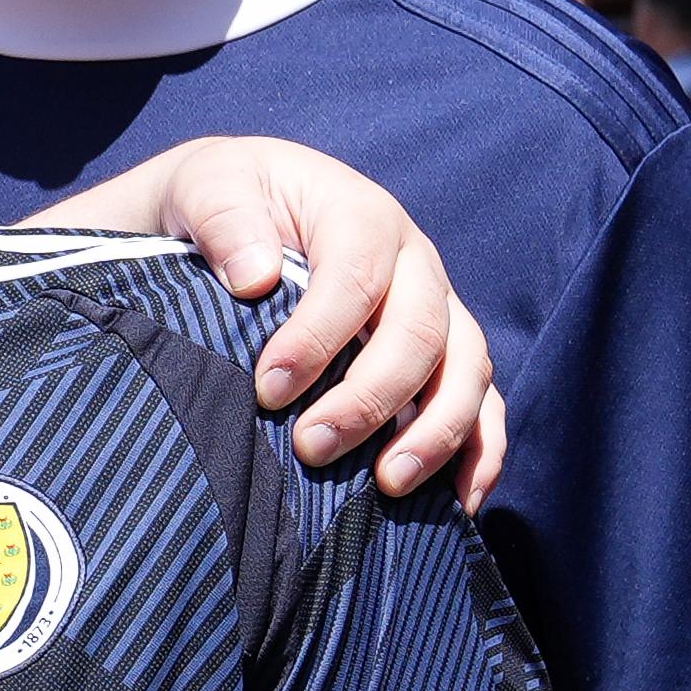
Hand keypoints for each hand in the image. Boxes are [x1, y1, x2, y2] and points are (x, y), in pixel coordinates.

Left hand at [78, 134, 504, 504]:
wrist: (244, 214)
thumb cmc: (223, 202)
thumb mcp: (206, 185)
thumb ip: (223, 217)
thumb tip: (256, 276)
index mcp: (361, 216)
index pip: (357, 276)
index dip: (318, 337)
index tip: (267, 390)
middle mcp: (414, 263)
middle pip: (420, 333)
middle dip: (370, 398)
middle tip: (311, 448)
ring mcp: (438, 312)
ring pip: (466, 370)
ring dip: (435, 433)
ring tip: (388, 485)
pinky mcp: (445, 358)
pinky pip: (484, 404)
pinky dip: (480, 454)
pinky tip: (459, 505)